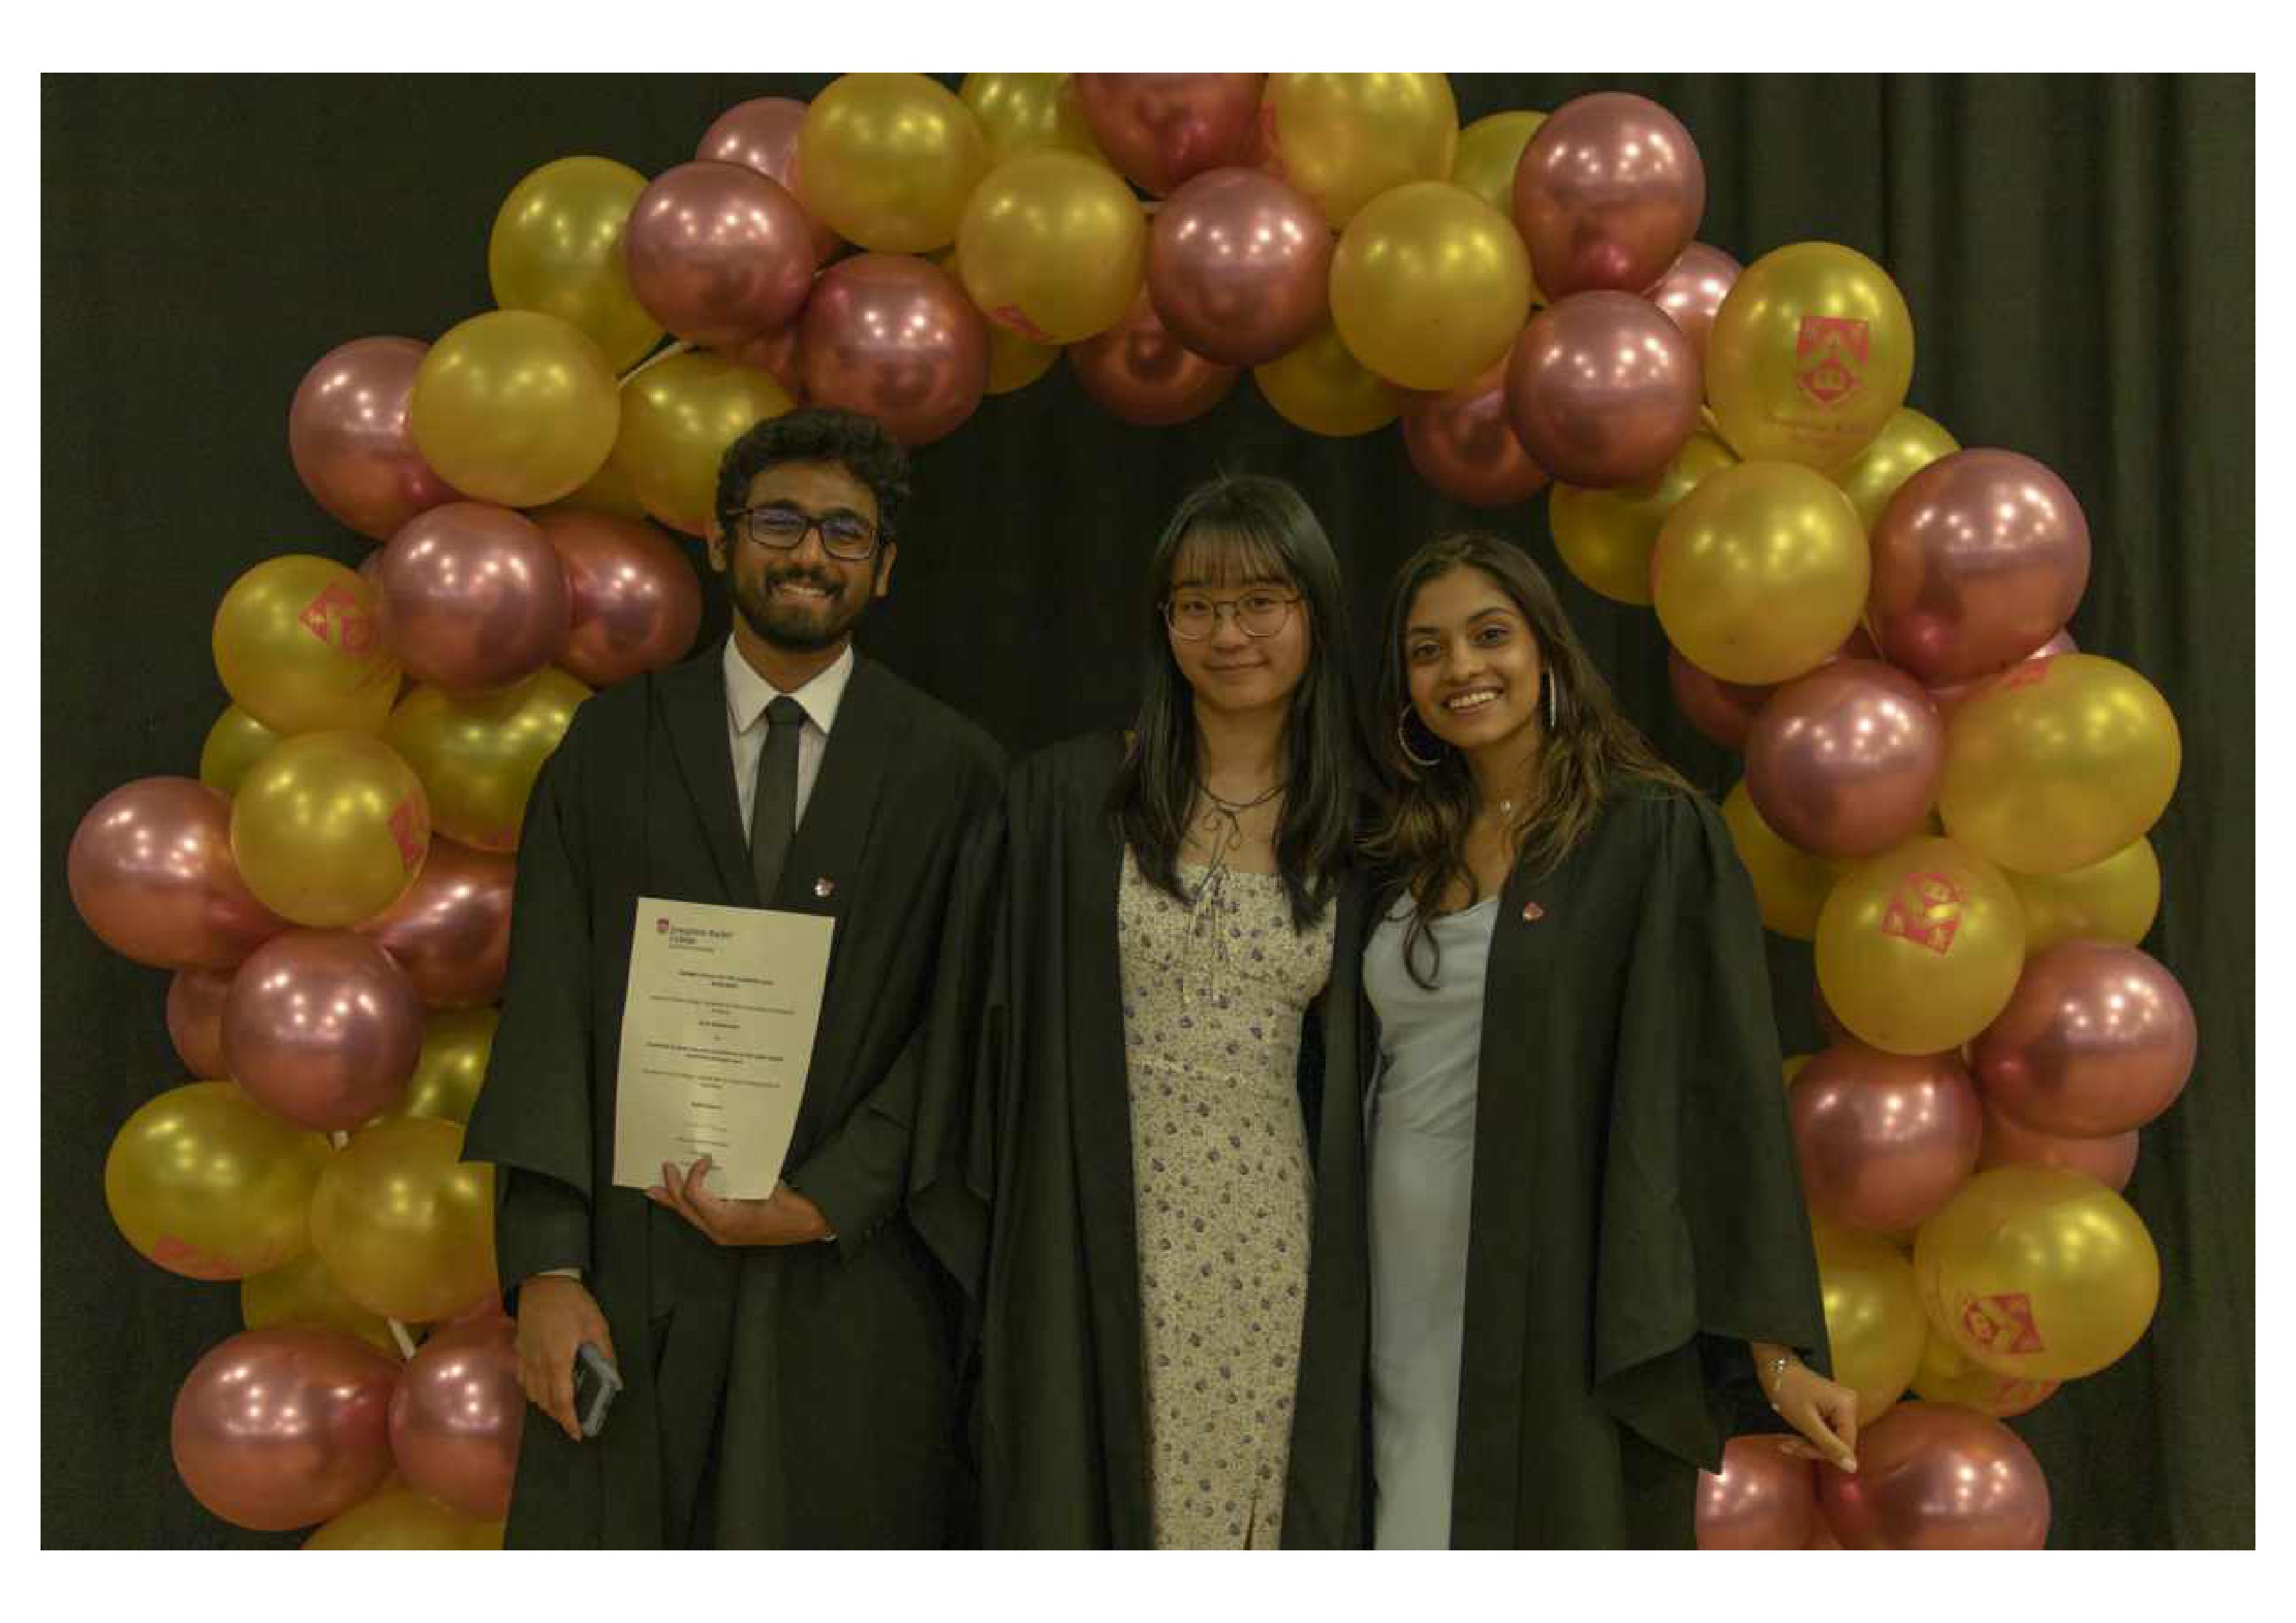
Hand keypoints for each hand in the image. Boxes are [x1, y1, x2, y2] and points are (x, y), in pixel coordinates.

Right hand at [514, 1275, 615, 1443]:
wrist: (542, 1282)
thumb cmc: (571, 1302)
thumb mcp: (596, 1325)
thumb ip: (605, 1353)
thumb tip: (613, 1378)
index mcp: (558, 1360)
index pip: (562, 1400)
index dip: (569, 1421)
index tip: (577, 1433)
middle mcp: (538, 1365)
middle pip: (545, 1402)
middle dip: (559, 1416)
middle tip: (573, 1420)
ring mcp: (525, 1358)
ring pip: (532, 1394)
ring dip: (546, 1405)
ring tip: (561, 1406)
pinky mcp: (519, 1350)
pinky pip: (523, 1380)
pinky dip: (533, 1390)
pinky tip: (543, 1386)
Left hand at [644, 1157, 833, 1246]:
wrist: (808, 1225)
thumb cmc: (789, 1206)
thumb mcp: (763, 1186)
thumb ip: (738, 1178)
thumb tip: (718, 1161)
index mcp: (725, 1220)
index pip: (694, 1194)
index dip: (694, 1173)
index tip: (706, 1158)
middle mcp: (718, 1231)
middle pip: (684, 1207)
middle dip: (671, 1187)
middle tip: (665, 1167)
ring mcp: (721, 1235)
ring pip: (689, 1216)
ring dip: (673, 1201)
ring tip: (656, 1191)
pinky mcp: (727, 1233)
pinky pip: (700, 1219)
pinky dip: (688, 1207)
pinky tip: (682, 1201)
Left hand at [1756, 1351, 1860, 1473]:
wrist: (1775, 1369)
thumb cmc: (1789, 1393)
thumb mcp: (1807, 1422)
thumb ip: (1830, 1446)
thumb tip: (1853, 1469)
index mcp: (1848, 1407)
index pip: (1846, 1445)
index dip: (1825, 1454)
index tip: (1799, 1450)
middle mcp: (1849, 1407)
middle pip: (1837, 1442)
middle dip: (1812, 1448)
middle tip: (1788, 1446)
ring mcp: (1840, 1407)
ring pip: (1829, 1439)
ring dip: (1807, 1444)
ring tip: (1786, 1443)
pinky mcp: (1831, 1409)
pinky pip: (1824, 1430)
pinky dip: (1808, 1436)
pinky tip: (1792, 1438)